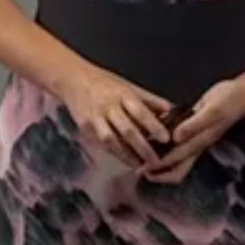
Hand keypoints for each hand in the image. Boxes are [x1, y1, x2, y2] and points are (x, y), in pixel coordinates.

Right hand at [54, 66, 173, 168]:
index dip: (154, 126)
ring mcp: (95, 118)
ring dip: (126, 155)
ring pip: (111, 140)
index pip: (140, 112)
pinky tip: (124, 160)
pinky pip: (100, 143)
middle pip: (127, 130)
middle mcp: (108, 106)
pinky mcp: (84, 127)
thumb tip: (171, 110)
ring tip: (140, 165)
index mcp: (123, 94)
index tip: (166, 139)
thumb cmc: (105, 83)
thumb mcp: (128, 85)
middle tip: (156, 161)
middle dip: (143, 148)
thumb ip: (149, 99)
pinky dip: (113, 153)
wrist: (73, 79)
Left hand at [142, 79, 244, 183]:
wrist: (241, 94)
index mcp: (200, 142)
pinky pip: (177, 143)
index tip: (142, 169)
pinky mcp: (194, 129)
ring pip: (177, 158)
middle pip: (178, 168)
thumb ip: (193, 125)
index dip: (158, 167)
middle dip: (160, 173)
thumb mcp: (211, 111)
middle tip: (140, 171)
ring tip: (142, 159)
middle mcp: (196, 144)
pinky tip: (152, 139)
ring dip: (161, 161)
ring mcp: (195, 138)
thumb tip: (174, 138)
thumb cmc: (228, 102)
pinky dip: (165, 146)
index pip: (176, 160)